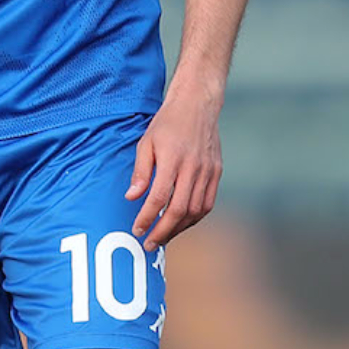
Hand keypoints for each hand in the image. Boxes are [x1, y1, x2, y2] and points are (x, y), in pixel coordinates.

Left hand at [125, 76, 222, 251]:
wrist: (197, 105)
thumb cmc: (168, 123)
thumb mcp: (147, 142)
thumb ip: (140, 171)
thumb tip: (132, 197)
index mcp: (172, 159)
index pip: (158, 197)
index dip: (146, 217)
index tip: (136, 229)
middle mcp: (192, 167)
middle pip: (178, 210)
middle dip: (162, 231)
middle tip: (149, 243)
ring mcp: (207, 171)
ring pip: (195, 211)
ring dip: (178, 228)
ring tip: (163, 236)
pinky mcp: (216, 172)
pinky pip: (207, 203)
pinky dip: (194, 218)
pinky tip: (182, 222)